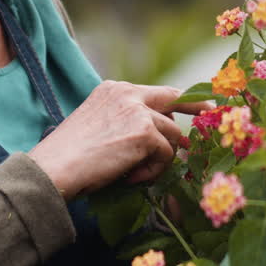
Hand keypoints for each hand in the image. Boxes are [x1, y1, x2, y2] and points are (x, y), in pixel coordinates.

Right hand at [27, 81, 208, 198]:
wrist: (54, 168)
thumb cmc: (69, 157)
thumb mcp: (98, 126)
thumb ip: (126, 121)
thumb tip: (158, 135)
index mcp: (114, 89)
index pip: (155, 92)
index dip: (178, 102)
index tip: (197, 105)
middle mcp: (127, 92)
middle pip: (174, 98)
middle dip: (196, 107)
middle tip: (211, 113)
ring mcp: (138, 111)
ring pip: (170, 135)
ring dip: (158, 160)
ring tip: (132, 174)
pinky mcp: (145, 132)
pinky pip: (165, 155)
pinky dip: (152, 171)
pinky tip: (130, 176)